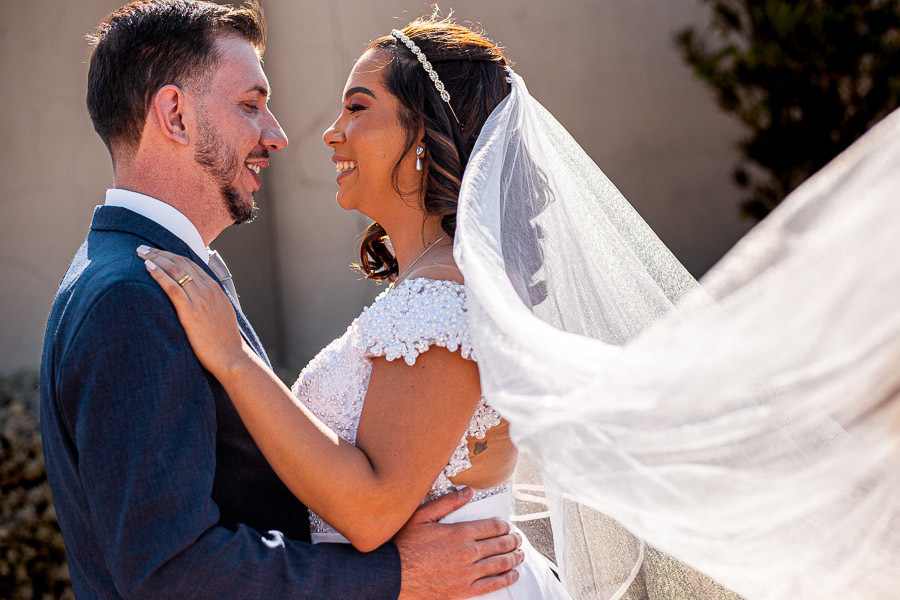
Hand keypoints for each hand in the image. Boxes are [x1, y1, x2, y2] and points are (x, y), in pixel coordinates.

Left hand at [137, 246, 249, 375]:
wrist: (231, 356)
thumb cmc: (224, 340)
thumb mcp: (221, 313)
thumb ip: (210, 301)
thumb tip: (197, 298)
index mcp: (215, 288)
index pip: (190, 263)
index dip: (171, 254)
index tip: (156, 251)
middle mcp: (208, 289)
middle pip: (181, 262)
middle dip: (160, 252)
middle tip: (142, 247)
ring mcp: (200, 299)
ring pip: (175, 270)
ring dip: (155, 258)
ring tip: (140, 253)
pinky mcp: (191, 311)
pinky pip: (172, 287)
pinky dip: (159, 275)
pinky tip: (147, 267)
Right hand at [393, 488, 523, 599]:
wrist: (393, 575)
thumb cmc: (404, 544)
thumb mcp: (421, 516)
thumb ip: (447, 503)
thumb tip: (468, 491)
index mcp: (460, 532)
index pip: (492, 527)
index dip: (504, 526)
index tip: (508, 526)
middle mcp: (468, 552)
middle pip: (499, 545)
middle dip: (513, 541)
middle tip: (518, 539)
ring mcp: (467, 573)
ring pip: (499, 564)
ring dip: (514, 558)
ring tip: (520, 554)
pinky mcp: (464, 590)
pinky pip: (492, 584)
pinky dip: (506, 578)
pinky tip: (513, 574)